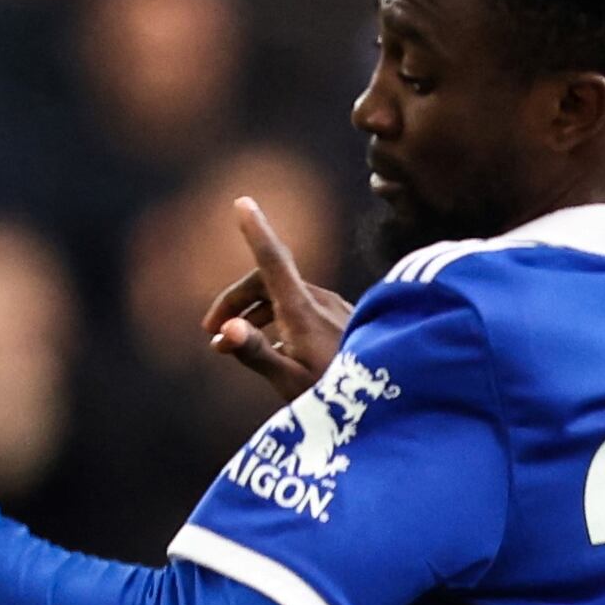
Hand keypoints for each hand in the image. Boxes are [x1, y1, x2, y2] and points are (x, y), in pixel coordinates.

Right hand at [202, 194, 351, 394]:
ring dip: (254, 312)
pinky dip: (277, 320)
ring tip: (233, 344)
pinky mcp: (343, 321)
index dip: (256, 231)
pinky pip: (302, 309)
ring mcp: (333, 309)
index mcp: (301, 309)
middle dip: (236, 300)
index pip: (272, 260)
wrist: (392, 401)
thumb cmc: (339, 397)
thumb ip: (256, 352)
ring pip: (284, 296)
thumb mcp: (290, 380)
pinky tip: (274, 348)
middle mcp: (318, 301)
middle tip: (212, 331)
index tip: (242, 203)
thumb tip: (224, 330)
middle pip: (269, 281)